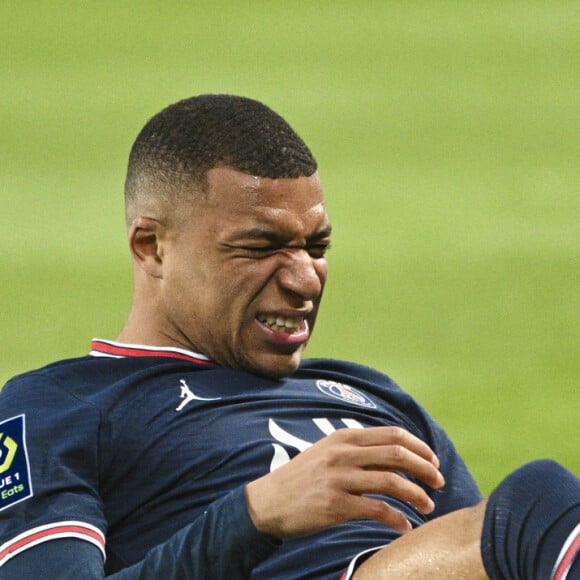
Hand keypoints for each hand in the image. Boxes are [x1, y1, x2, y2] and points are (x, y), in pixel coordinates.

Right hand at [245, 426, 444, 538]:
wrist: (268, 502)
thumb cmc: (303, 478)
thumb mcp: (327, 452)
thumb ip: (357, 449)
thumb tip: (395, 454)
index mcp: (344, 437)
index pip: (392, 435)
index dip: (419, 447)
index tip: (433, 461)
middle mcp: (343, 453)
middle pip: (397, 454)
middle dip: (425, 468)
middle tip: (439, 482)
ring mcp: (339, 478)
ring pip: (392, 482)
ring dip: (417, 495)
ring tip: (428, 506)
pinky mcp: (335, 505)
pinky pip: (377, 510)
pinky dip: (397, 519)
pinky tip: (404, 527)